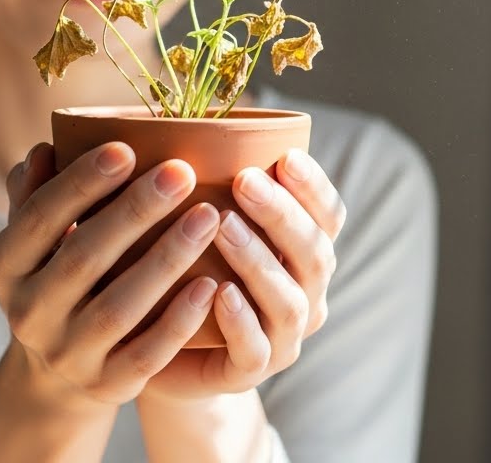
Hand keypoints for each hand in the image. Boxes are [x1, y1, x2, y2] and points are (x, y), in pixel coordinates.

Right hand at [0, 141, 223, 406]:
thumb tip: (46, 147)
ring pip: (119, 306)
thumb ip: (37, 195)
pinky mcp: (106, 386)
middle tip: (181, 172)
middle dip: (134, 212)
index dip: (81, 184)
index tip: (126, 149)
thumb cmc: (54, 282)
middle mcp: (28, 314)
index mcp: (5, 267)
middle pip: (83, 258)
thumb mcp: (34, 243)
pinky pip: (147, 353)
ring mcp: (67, 355)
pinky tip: (211, 283)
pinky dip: (178, 319)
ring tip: (208, 216)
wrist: (54, 377)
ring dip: (166, 259)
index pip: (39, 218)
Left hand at [141, 148, 345, 400]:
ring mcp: (284, 337)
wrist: (162, 351)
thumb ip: (211, 185)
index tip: (287, 155)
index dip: (314, 187)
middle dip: (283, 214)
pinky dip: (240, 320)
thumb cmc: (186, 272)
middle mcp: (306, 293)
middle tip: (246, 180)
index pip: (328, 216)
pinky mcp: (250, 371)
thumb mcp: (201, 225)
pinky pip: (256, 348)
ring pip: (289, 300)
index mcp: (304, 253)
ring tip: (223, 225)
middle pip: (314, 252)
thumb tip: (184, 119)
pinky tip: (218, 292)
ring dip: (259, 259)